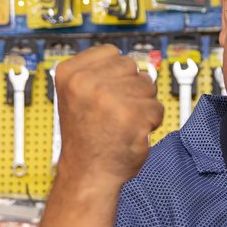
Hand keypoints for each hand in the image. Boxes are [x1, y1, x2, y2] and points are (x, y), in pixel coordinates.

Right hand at [54, 45, 164, 188]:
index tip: (106, 94)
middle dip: (131, 89)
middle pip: (132, 67)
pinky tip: (131, 133)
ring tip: (122, 123)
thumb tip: (136, 64)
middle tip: (115, 112)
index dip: (116, 75)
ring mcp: (109, 98)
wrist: (87, 174)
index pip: (112, 52)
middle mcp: (86, 82)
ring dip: (142, 105)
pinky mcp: (131, 115)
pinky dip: (151, 122)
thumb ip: (99, 74)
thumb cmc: (86, 138)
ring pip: (148, 86)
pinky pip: (157, 108)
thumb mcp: (77, 95)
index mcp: (69, 73)